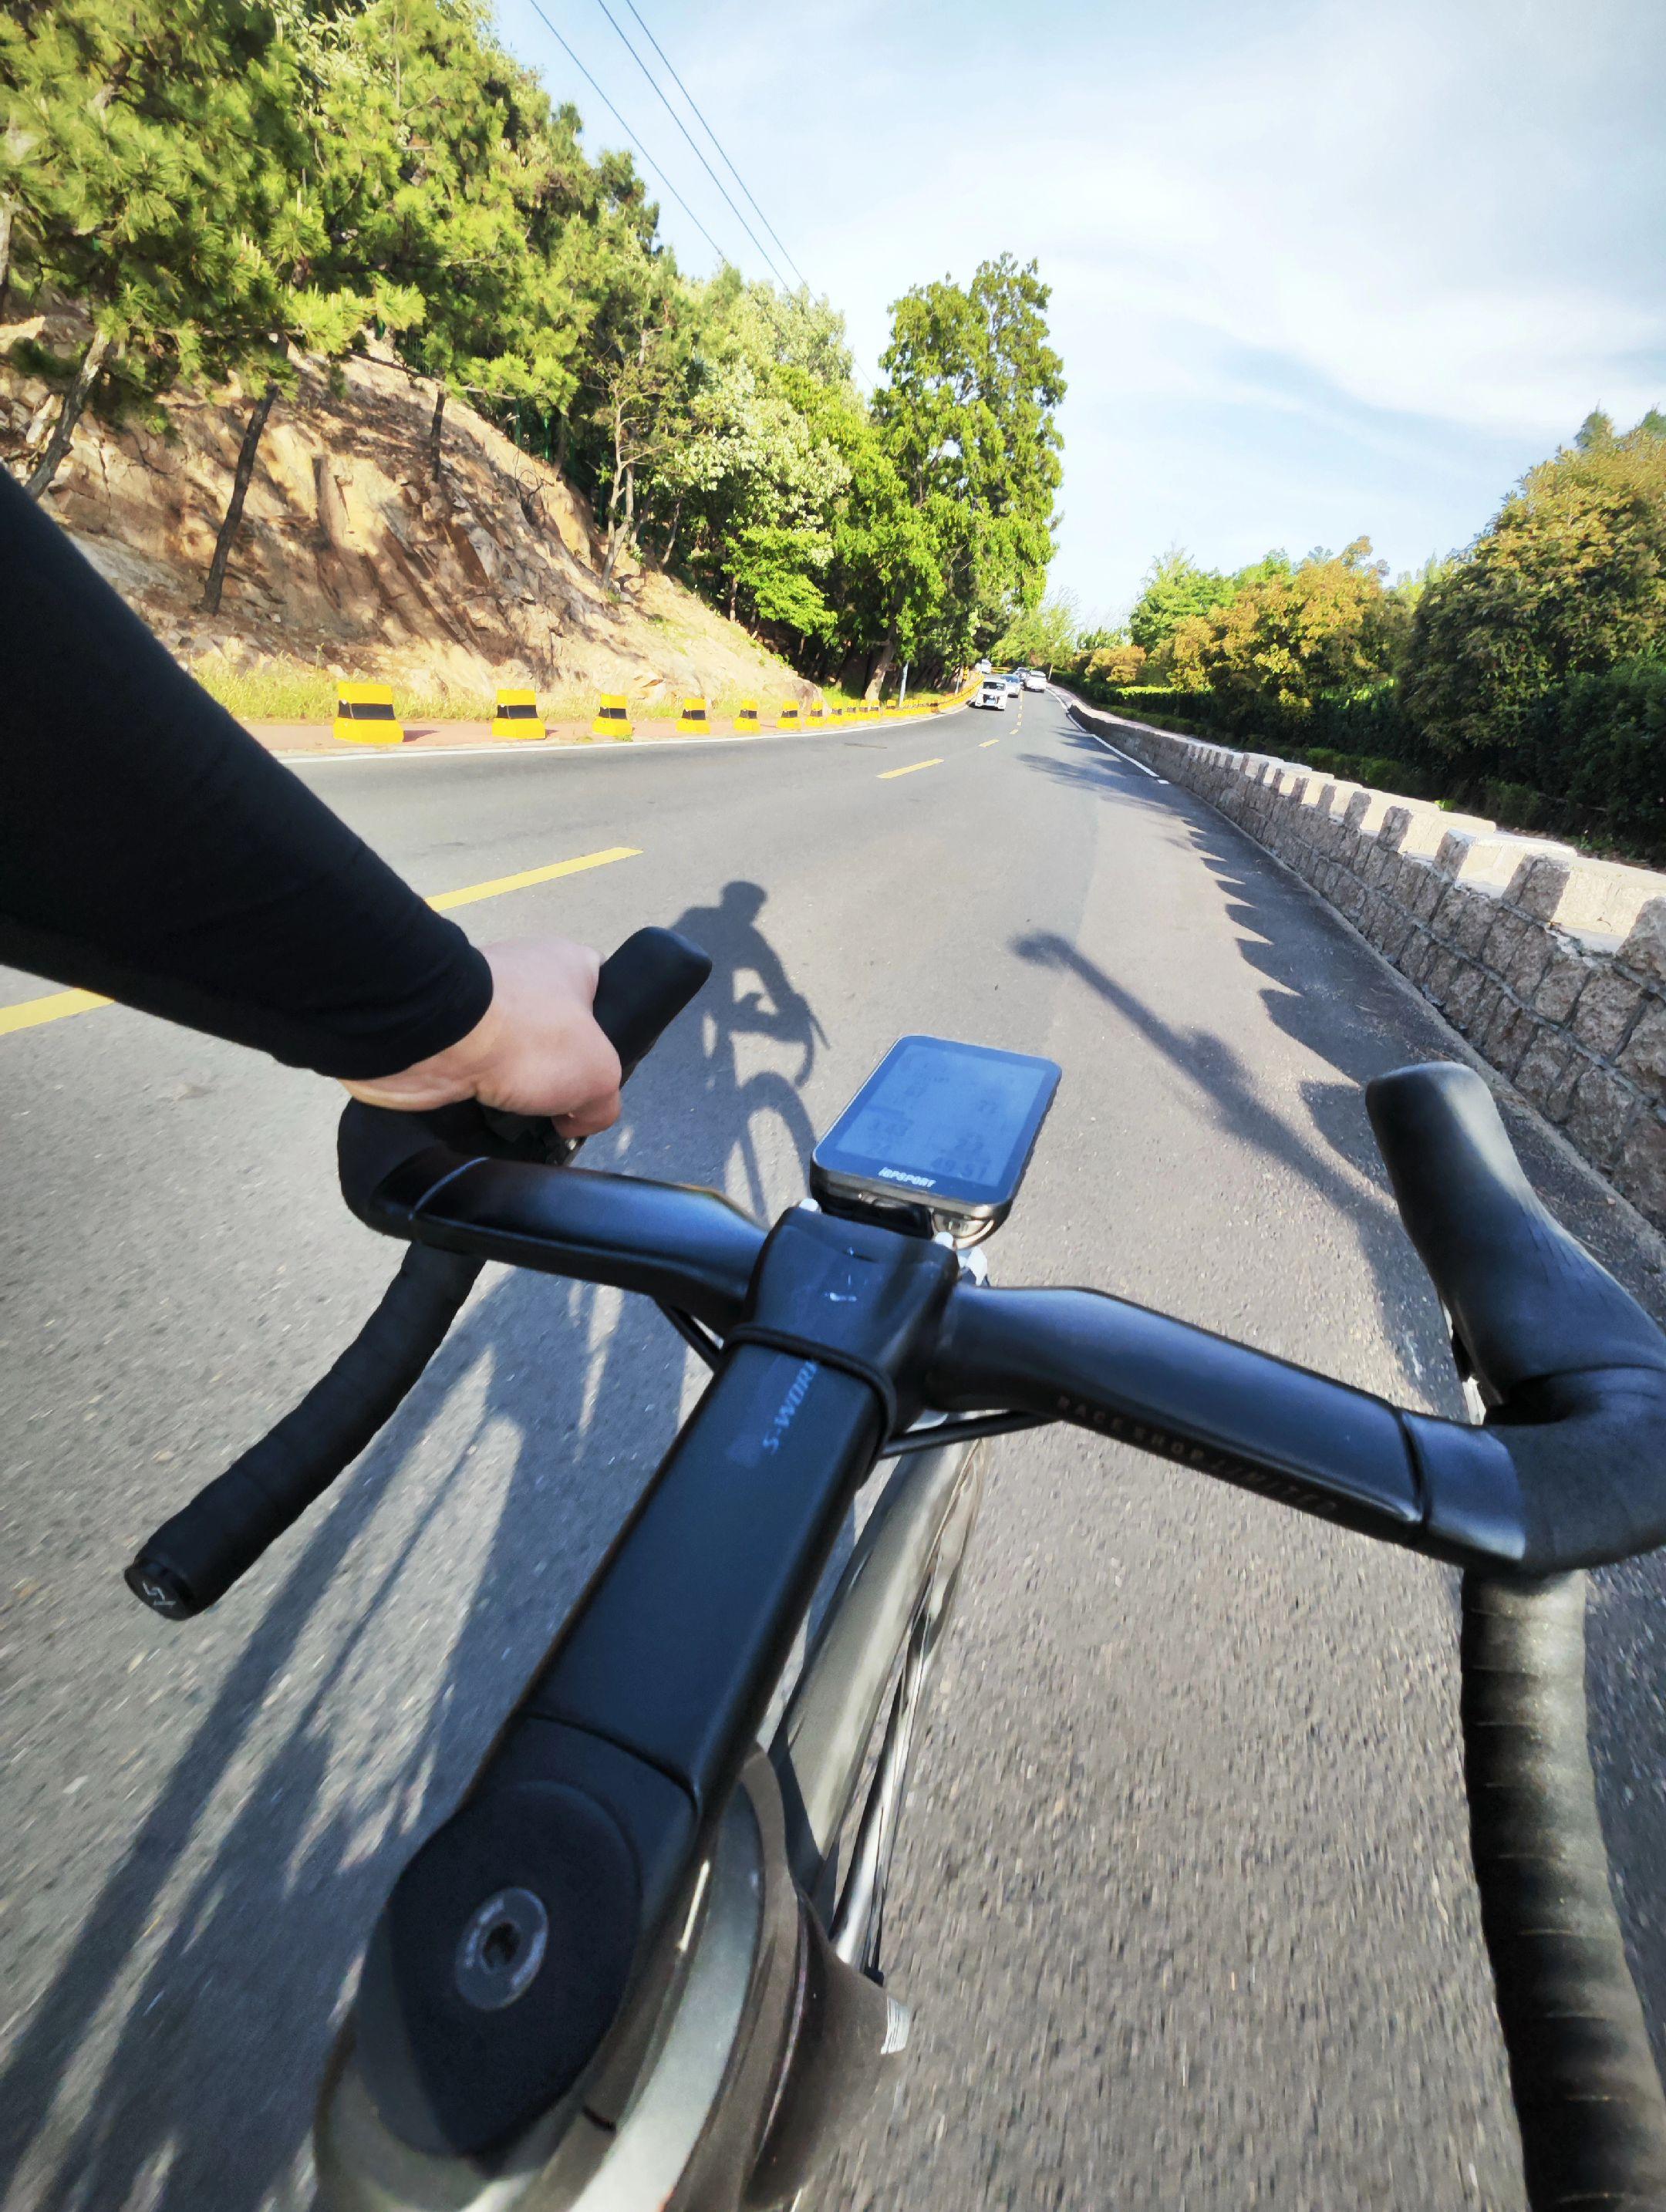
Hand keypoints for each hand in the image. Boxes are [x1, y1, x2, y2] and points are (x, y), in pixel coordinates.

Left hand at [340, 938, 622, 1135]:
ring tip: (524, 1115)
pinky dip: (483, 1092)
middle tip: (565, 1104)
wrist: (438, 1038)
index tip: (601, 1071)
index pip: (603, 995)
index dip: (612, 1035)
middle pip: (557, 1032)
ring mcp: (481, 1000)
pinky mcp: (446, 1028)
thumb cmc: (531, 1038)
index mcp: (570, 962)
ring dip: (519, 1086)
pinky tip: (489, 1112)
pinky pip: (477, 1067)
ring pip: (515, 1054)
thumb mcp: (600, 1075)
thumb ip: (604, 1101)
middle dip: (560, 1072)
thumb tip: (578, 1118)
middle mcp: (525, 972)